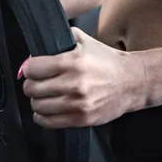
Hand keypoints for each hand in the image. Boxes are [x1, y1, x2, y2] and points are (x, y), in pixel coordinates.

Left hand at [20, 27, 146, 127]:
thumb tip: (34, 53)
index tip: (32, 69)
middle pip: (32, 89)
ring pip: (38, 106)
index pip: (32, 69)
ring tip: (43, 96)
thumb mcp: (84, 41)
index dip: (28, 69)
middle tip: (36, 83)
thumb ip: (59, 40)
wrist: (133, 82)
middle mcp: (74, 83)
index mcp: (72, 62)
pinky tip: (46, 110)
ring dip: (37, 101)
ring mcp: (78, 103)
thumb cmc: (106, 61)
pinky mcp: (82, 119)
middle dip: (31, 85)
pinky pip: (49, 122)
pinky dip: (42, 117)